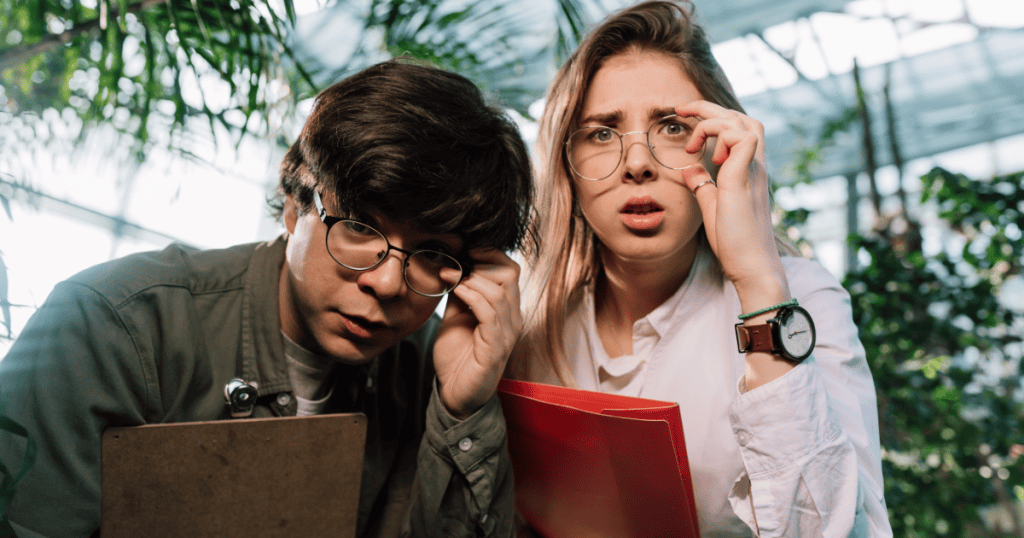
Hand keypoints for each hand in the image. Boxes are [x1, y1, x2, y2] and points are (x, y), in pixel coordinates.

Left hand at [432, 248, 522, 419]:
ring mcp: (506, 333)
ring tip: (451, 278)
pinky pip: (490, 312)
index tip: (467, 251)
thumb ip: (459, 294)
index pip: (510, 270)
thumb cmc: (457, 358)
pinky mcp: (496, 347)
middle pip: (509, 274)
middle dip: (480, 264)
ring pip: (500, 290)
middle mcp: (512, 319)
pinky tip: (456, 291)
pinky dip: (472, 295)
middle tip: (456, 266)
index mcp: (505, 310)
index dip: (491, 254)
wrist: (455, 394)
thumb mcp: (455, 317)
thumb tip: (453, 266)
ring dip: (472, 279)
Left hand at [676, 101, 788, 306]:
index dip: (711, 117)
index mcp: (748, 170)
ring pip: (742, 121)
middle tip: (679, 109)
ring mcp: (753, 171)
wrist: (751, 267)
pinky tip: (705, 158)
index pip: (737, 128)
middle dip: (708, 107)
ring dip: (713, 122)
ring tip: (692, 143)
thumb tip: (689, 169)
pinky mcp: (744, 180)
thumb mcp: (712, 207)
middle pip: (740, 117)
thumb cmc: (734, 242)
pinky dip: (721, 137)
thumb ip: (702, 185)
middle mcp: (755, 166)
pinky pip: (741, 138)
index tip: (684, 120)